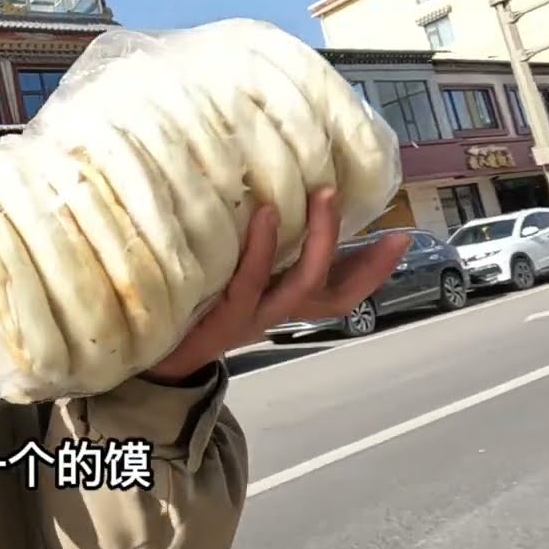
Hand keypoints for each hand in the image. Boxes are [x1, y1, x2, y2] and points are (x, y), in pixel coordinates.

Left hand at [143, 188, 411, 383]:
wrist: (145, 354)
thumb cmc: (188, 305)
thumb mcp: (230, 276)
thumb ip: (255, 250)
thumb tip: (269, 199)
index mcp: (280, 305)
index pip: (341, 293)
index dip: (374, 271)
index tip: (403, 237)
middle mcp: (273, 313)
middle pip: (331, 292)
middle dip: (360, 254)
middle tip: (358, 201)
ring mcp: (250, 317)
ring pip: (303, 284)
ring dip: (319, 239)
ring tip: (323, 195)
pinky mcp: (220, 316)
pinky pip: (249, 281)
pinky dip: (263, 248)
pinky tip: (267, 214)